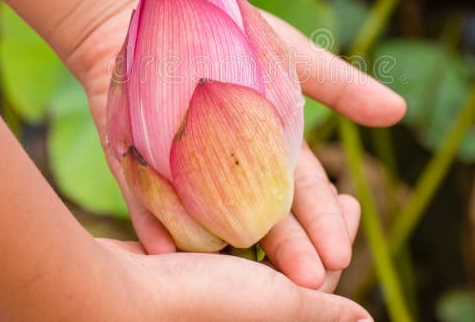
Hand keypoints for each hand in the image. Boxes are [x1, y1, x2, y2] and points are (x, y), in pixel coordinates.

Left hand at [63, 0, 405, 289]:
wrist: (161, 15)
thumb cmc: (232, 34)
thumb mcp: (293, 57)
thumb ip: (341, 87)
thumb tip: (399, 111)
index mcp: (274, 150)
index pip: (304, 194)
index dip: (323, 223)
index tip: (340, 253)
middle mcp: (234, 172)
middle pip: (264, 219)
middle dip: (289, 252)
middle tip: (309, 282)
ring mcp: (189, 175)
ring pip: (214, 223)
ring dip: (229, 252)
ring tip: (245, 282)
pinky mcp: (143, 171)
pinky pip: (151, 206)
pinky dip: (159, 228)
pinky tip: (168, 251)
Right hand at [93, 191, 369, 320]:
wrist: (107, 301)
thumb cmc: (199, 303)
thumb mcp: (279, 305)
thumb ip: (320, 311)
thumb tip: (367, 321)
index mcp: (262, 314)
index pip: (314, 278)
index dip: (335, 237)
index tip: (352, 199)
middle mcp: (232, 301)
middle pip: (280, 255)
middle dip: (305, 219)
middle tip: (324, 182)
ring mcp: (196, 282)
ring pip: (242, 236)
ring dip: (264, 205)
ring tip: (284, 169)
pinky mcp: (165, 265)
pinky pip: (201, 230)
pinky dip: (219, 206)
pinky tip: (231, 173)